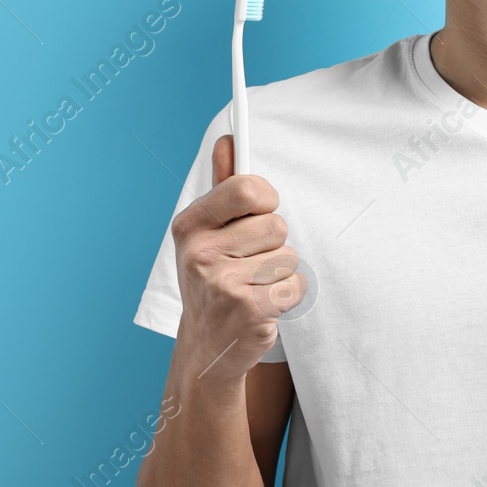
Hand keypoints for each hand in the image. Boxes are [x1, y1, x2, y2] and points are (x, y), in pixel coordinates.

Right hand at [169, 134, 303, 385]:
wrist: (206, 347)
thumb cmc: (213, 277)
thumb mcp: (207, 232)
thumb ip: (222, 185)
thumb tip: (228, 139)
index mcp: (190, 226)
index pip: (246, 187)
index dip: (264, 199)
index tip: (258, 210)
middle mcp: (201, 253)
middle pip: (276, 225)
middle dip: (272, 244)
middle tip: (248, 263)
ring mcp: (225, 284)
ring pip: (289, 256)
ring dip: (279, 272)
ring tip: (253, 286)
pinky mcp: (251, 311)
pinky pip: (297, 284)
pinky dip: (287, 296)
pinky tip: (262, 305)